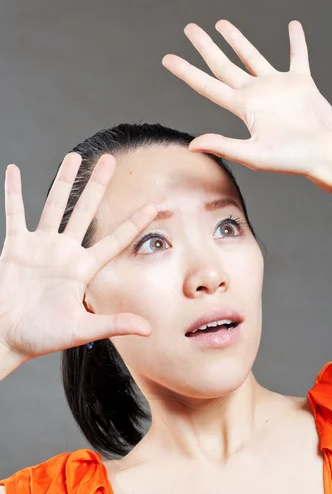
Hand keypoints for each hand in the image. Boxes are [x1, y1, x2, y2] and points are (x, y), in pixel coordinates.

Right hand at [0, 154, 157, 361]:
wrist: (5, 337)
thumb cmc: (41, 337)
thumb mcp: (80, 330)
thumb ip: (112, 324)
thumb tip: (148, 330)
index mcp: (83, 269)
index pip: (115, 240)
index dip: (134, 223)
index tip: (154, 206)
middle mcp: (65, 252)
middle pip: (85, 210)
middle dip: (97, 184)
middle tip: (109, 160)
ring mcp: (40, 246)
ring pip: (54, 205)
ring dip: (63, 180)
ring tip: (74, 156)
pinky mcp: (16, 246)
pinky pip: (15, 213)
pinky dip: (14, 192)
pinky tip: (15, 171)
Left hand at [162, 19, 331, 178]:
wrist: (328, 155)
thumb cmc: (293, 160)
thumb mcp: (255, 155)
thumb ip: (225, 145)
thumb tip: (192, 145)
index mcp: (244, 109)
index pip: (208, 85)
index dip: (187, 72)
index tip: (167, 58)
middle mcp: (257, 95)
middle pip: (224, 65)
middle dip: (207, 47)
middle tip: (190, 28)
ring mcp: (278, 87)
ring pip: (253, 56)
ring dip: (237, 40)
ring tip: (222, 23)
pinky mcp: (302, 83)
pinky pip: (298, 56)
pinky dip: (297, 41)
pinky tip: (293, 25)